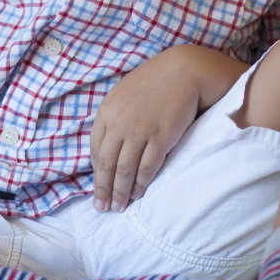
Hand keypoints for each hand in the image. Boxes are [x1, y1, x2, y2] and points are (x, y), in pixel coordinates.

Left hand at [90, 46, 248, 211]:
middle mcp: (119, 122)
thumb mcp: (124, 94)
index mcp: (107, 111)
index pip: (96, 149)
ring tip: (119, 206)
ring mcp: (139, 131)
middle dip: (104, 189)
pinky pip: (147, 168)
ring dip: (121, 191)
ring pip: (124, 170)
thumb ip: (114, 117)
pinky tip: (138, 193)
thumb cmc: (155, 82)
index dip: (96, 173)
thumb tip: (110, 144)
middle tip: (103, 207)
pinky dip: (141, 184)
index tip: (97, 188)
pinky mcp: (161, 138)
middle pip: (106, 163)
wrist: (184, 71)